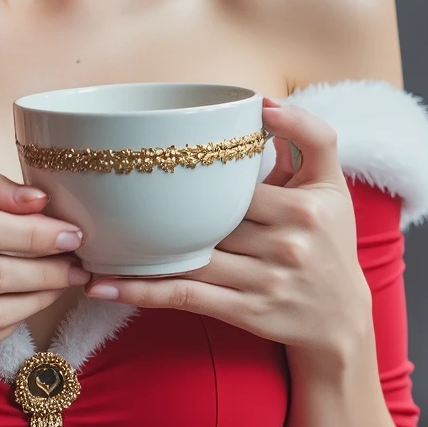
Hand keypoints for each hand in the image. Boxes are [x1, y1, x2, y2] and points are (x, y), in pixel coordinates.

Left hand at [86, 97, 373, 362]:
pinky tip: (103, 287)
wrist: (343, 321)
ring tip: (84, 239)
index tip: (149, 157)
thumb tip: (264, 105)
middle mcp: (287, 244)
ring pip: (190, 256)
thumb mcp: (333, 184)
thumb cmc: (332, 242)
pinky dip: (142, 292)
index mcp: (305, 206)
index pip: (238, 182)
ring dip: (134, 251)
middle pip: (210, 216)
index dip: (196, 170)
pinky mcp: (245, 311)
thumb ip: (310, 135)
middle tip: (99, 191)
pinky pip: (185, 296)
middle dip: (159, 209)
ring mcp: (264, 281)